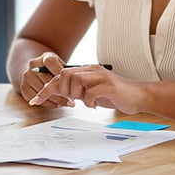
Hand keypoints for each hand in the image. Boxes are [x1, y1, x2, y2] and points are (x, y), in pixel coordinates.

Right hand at [19, 52, 73, 107]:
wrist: (36, 70)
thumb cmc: (54, 69)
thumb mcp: (60, 64)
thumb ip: (67, 70)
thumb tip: (78, 81)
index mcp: (43, 57)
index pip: (51, 62)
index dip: (61, 73)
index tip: (71, 83)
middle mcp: (33, 66)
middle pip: (47, 80)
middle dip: (62, 91)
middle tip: (73, 99)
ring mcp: (26, 77)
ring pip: (43, 92)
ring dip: (57, 100)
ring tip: (68, 103)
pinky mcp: (24, 89)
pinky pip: (38, 100)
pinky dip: (50, 104)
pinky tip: (58, 104)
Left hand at [29, 65, 143, 113]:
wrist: (139, 96)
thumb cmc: (115, 95)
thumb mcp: (91, 92)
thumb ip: (77, 91)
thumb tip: (60, 94)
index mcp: (87, 70)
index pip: (60, 75)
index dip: (47, 88)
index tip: (35, 100)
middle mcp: (92, 70)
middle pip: (65, 75)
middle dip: (63, 91)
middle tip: (73, 101)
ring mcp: (101, 76)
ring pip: (75, 81)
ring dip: (76, 95)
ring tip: (86, 101)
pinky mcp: (109, 86)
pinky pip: (90, 93)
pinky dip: (89, 101)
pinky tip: (95, 105)